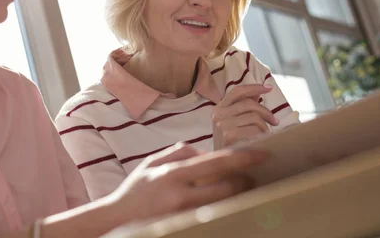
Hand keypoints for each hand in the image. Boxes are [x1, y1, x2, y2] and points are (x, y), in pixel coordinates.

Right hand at [107, 143, 268, 222]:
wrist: (116, 219)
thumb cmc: (136, 189)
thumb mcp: (152, 162)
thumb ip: (179, 152)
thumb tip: (205, 152)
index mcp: (172, 173)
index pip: (215, 163)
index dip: (242, 158)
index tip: (262, 153)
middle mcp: (179, 195)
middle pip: (226, 188)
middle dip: (245, 181)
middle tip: (253, 176)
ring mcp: (183, 216)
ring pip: (223, 205)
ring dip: (237, 196)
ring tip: (242, 188)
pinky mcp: (183, 227)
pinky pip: (212, 217)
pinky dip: (223, 209)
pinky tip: (227, 204)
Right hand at [213, 84, 278, 148]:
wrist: (222, 168)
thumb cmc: (232, 144)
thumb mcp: (234, 123)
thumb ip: (244, 106)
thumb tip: (258, 91)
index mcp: (218, 109)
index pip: (237, 91)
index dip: (254, 87)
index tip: (269, 88)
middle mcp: (217, 114)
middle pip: (249, 103)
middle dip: (266, 111)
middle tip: (275, 121)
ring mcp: (222, 125)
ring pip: (254, 117)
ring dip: (265, 126)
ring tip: (265, 134)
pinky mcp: (229, 136)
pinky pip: (254, 129)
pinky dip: (262, 134)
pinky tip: (261, 141)